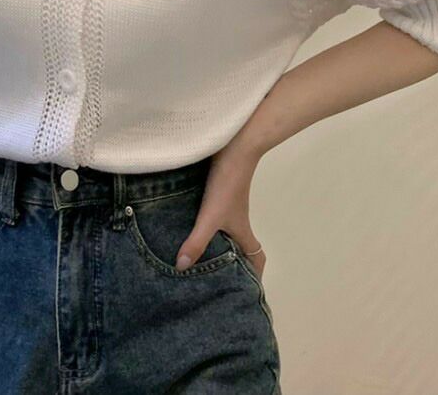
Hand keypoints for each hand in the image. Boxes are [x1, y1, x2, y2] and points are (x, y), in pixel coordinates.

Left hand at [174, 142, 266, 279]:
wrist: (233, 147)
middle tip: (212, 277)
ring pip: (225, 230)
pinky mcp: (217, 191)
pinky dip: (203, 224)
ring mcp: (228, 205)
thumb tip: (181, 267)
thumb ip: (197, 241)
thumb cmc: (227, 185)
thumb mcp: (210, 217)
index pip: (257, 257)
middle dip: (231, 264)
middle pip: (240, 246)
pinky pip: (212, 215)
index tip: (245, 291)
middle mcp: (238, 220)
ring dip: (215, 243)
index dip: (254, 274)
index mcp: (242, 231)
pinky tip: (183, 224)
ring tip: (194, 255)